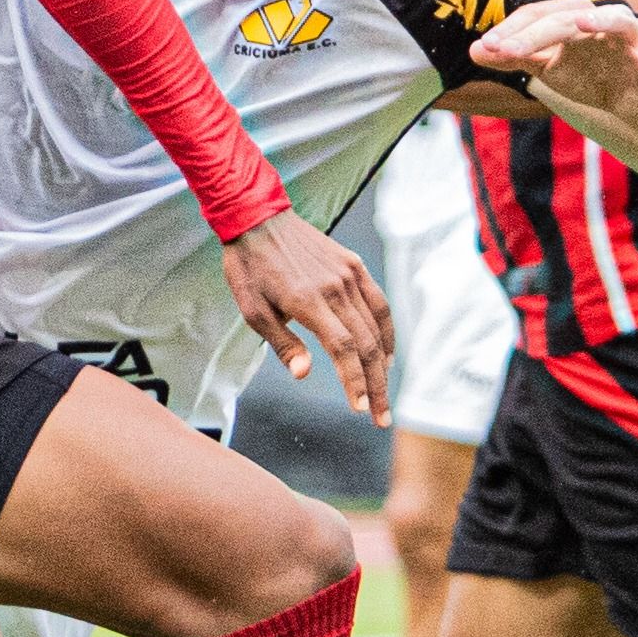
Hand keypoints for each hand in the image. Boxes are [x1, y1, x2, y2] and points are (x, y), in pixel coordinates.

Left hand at [220, 213, 391, 424]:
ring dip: (383, 365)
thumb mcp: (253, 310)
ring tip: (384, 393)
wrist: (257, 219)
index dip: (355, 382)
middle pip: (366, 345)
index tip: (361, 409)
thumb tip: (304, 374)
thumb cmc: (249, 268)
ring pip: (376, 327)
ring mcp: (348, 275)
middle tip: (380, 418)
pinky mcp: (353, 265)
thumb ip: (282, 343)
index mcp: (308, 302)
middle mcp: (335, 289)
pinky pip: (378, 302)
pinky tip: (387, 354)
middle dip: (376, 386)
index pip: (343, 350)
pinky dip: (387, 331)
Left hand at [470, 0, 637, 126]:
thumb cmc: (592, 78)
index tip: (484, 48)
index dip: (512, 30)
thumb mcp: (548, 68)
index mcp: (574, 21)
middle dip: (536, 34)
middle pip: (567, 19)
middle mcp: (602, 24)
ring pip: (617, 22)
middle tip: (505, 50)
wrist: (636, 106)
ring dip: (601, 21)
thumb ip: (515, 56)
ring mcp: (630, 43)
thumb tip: (474, 49)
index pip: (538, 16)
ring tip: (581, 24)